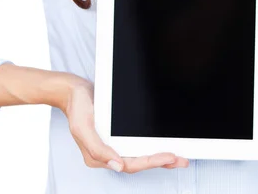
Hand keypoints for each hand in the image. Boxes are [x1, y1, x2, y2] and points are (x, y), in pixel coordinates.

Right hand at [61, 77, 189, 172]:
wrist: (75, 91)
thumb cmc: (78, 108)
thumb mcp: (83, 127)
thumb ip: (98, 149)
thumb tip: (117, 166)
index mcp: (99, 156)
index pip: (130, 164)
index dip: (151, 162)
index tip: (169, 156)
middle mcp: (109, 153)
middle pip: (139, 162)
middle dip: (161, 162)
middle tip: (181, 160)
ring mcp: (114, 144)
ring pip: (140, 154)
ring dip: (159, 156)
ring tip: (178, 157)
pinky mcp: (118, 134)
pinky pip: (137, 143)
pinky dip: (151, 145)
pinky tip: (162, 144)